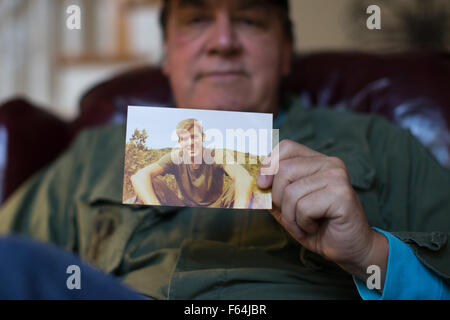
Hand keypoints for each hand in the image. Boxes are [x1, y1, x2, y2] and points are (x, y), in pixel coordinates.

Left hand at [257, 140, 387, 284]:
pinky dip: (302, 223)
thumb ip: (272, 191)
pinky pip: (304, 207)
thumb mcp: (287, 206)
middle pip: (284, 170)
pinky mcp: (341, 194)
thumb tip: (252, 181)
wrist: (349, 249)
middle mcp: (329, 163)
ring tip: (304, 224)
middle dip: (279, 199)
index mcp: (317, 161)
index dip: (269, 164)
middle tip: (291, 215)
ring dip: (291, 216)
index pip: (286, 147)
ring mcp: (337, 177)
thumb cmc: (317, 226)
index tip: (263, 185)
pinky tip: (314, 227)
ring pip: (291, 192)